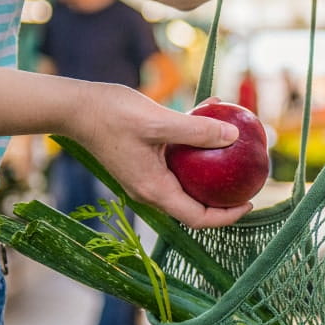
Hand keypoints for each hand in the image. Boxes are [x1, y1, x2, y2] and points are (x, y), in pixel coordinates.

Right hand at [68, 85, 251, 227]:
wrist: (74, 107)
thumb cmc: (112, 115)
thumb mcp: (159, 121)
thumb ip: (197, 131)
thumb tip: (234, 135)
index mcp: (154, 190)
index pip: (198, 217)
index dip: (227, 216)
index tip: (249, 203)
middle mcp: (151, 189)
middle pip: (195, 205)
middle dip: (224, 196)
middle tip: (247, 180)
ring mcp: (146, 176)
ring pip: (188, 180)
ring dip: (211, 165)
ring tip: (234, 144)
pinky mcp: (144, 160)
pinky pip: (177, 160)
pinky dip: (195, 144)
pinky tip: (210, 113)